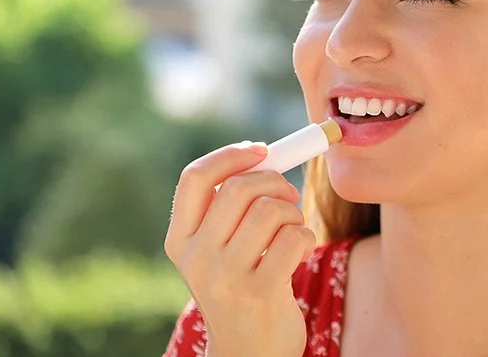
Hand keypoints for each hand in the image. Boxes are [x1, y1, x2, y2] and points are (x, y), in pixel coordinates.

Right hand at [164, 141, 314, 356]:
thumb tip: (265, 156)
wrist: (250, 351)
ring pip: (270, 211)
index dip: (230, 156)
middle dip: (274, 181)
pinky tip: (300, 253)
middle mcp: (196, 257)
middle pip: (237, 188)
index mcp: (180, 239)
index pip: (194, 178)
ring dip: (294, 213)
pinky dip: (306, 237)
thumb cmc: (242, 285)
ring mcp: (225, 277)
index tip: (260, 151)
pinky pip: (294, 238)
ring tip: (293, 229)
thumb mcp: (221, 249)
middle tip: (288, 194)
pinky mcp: (259, 292)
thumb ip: (232, 207)